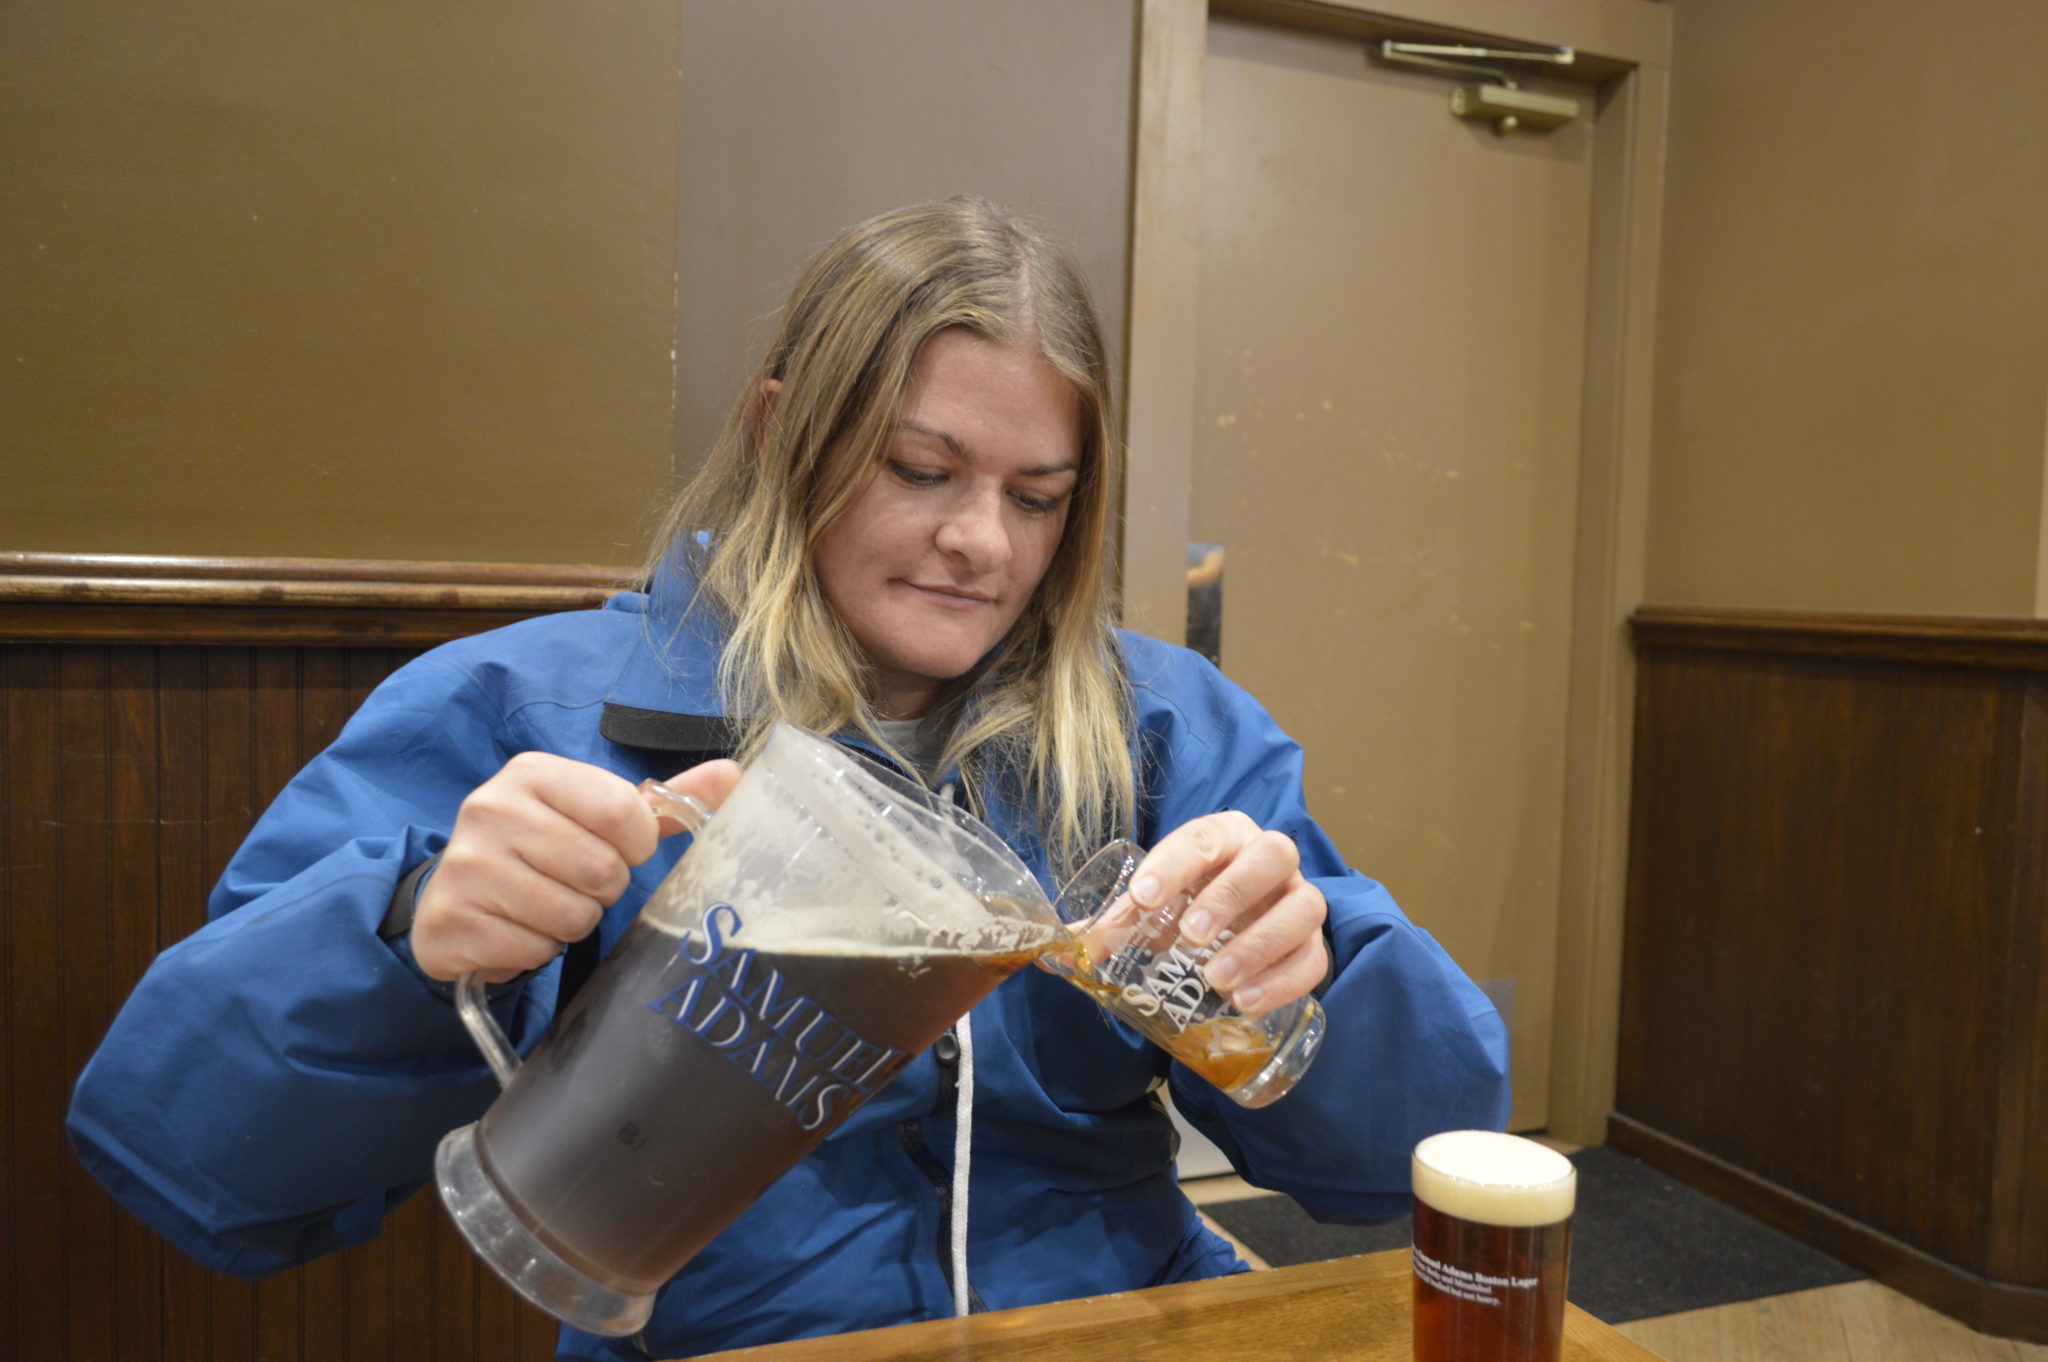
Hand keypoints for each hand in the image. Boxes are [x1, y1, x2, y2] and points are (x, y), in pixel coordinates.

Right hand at [411, 753, 743, 982]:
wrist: (453, 895)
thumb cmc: (541, 849)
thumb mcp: (596, 816)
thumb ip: (662, 802)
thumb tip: (734, 776)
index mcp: (532, 773)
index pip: (622, 810)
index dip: (636, 844)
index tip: (622, 850)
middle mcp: (491, 809)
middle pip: (601, 869)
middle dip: (603, 890)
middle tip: (576, 884)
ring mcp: (465, 866)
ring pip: (570, 915)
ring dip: (572, 922)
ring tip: (545, 905)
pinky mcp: (450, 920)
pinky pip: (533, 949)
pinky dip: (536, 950)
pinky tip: (515, 929)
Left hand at [1131, 812, 1327, 1015]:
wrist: (1238, 923)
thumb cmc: (1193, 903)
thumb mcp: (1157, 903)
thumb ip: (1118, 922)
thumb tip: (1072, 949)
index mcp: (1227, 836)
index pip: (1204, 836)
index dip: (1173, 864)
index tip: (1141, 898)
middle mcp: (1271, 859)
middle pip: (1272, 855)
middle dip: (1230, 895)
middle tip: (1191, 936)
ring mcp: (1299, 900)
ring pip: (1303, 907)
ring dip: (1259, 945)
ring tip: (1216, 979)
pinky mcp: (1313, 944)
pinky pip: (1313, 960)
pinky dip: (1281, 983)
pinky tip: (1244, 1003)